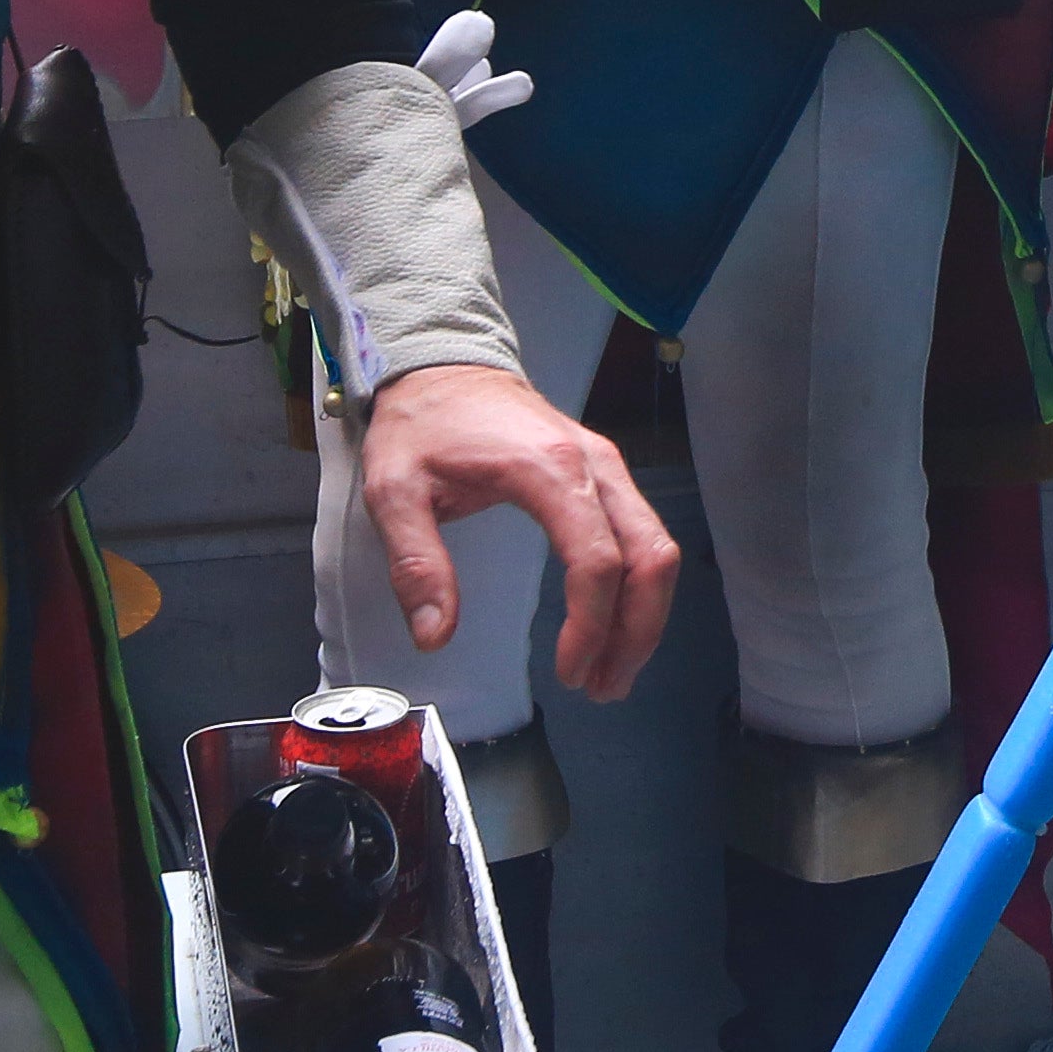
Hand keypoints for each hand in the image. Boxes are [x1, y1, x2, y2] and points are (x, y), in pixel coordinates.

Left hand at [359, 363, 677, 702]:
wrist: (443, 364)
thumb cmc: (420, 424)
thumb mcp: (394, 491)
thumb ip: (416, 564)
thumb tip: (435, 636)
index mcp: (547, 469)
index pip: (598, 561)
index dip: (591, 626)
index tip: (569, 673)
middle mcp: (594, 466)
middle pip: (651, 559)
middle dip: (637, 632)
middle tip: (602, 687)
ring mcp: (608, 466)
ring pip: (658, 549)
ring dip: (645, 616)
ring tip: (610, 671)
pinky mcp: (606, 473)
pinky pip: (644, 535)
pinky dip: (639, 587)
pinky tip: (613, 625)